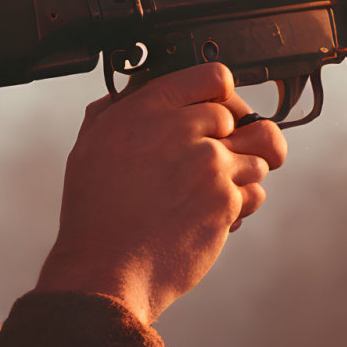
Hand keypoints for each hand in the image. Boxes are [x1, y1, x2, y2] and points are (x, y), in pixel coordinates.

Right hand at [35, 62, 285, 324]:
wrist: (106, 269)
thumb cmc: (94, 212)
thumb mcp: (90, 145)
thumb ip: (115, 111)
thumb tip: (126, 95)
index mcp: (147, 108)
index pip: (214, 77)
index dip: (221, 95)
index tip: (218, 112)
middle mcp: (182, 129)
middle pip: (240, 116)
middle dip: (231, 139)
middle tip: (210, 160)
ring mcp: (209, 165)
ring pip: (257, 154)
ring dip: (240, 171)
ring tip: (208, 190)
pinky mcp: (227, 201)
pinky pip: (255, 192)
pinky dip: (241, 204)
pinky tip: (210, 214)